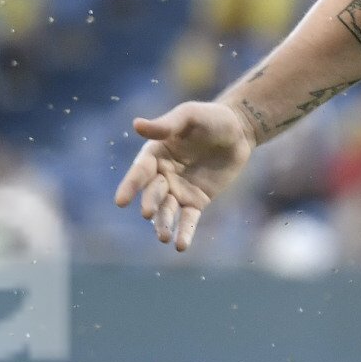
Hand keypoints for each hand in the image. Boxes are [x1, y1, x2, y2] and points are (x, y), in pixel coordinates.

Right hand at [113, 101, 255, 251]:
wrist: (240, 131)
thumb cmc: (211, 118)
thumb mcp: (189, 116)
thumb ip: (166, 125)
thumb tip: (136, 125)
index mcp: (155, 153)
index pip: (140, 171)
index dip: (130, 185)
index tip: (120, 201)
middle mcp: (163, 174)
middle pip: (153, 193)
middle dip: (149, 203)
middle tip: (147, 213)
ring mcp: (179, 190)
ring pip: (167, 211)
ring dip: (163, 224)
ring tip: (165, 238)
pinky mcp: (196, 202)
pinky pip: (188, 219)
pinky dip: (184, 232)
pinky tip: (181, 246)